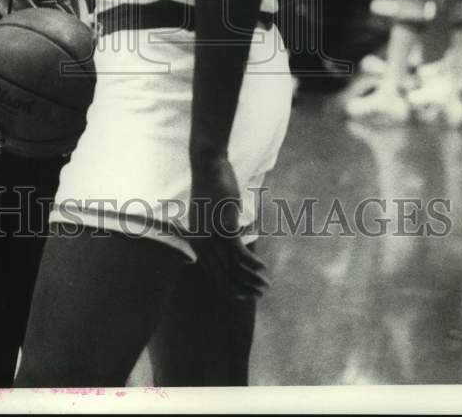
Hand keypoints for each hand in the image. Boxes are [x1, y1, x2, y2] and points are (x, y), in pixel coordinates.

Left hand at [190, 155, 268, 300]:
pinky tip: (263, 269)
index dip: (230, 287)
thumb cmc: (211, 187)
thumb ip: (217, 230)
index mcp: (196, 241)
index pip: (213, 274)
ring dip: (251, 279)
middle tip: (259, 295)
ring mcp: (212, 236)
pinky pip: (239, 254)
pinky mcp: (224, 228)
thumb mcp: (211, 213)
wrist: (209, 166)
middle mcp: (201, 242)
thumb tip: (232, 239)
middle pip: (224, 275)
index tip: (244, 296)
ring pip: (233, 268)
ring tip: (266, 285)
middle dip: (243, 288)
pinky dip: (252, 264)